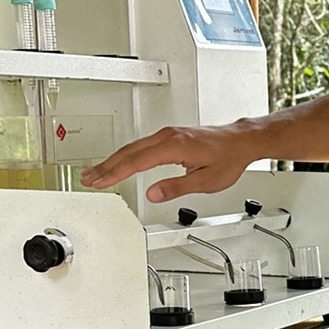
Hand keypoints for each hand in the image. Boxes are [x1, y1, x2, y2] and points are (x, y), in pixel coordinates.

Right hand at [81, 122, 261, 202]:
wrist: (241, 140)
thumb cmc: (228, 158)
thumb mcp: (205, 181)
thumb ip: (176, 188)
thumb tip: (152, 194)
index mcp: (174, 147)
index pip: (136, 162)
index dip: (115, 173)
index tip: (99, 181)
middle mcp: (168, 137)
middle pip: (128, 152)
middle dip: (106, 166)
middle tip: (87, 178)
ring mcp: (168, 134)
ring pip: (133, 147)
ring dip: (113, 160)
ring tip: (96, 172)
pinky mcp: (170, 135)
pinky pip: (141, 145)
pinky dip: (126, 154)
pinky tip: (119, 162)